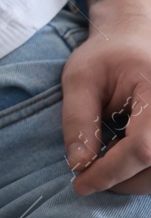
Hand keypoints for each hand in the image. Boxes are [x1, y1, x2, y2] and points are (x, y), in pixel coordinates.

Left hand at [64, 0, 150, 193]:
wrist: (133, 40)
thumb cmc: (106, 56)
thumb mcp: (80, 78)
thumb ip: (79, 120)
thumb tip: (79, 164)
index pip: (143, 148)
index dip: (110, 172)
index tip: (80, 183)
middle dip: (119, 179)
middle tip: (87, 172)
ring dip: (131, 177)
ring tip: (104, 155)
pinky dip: (140, 170)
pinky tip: (121, 153)